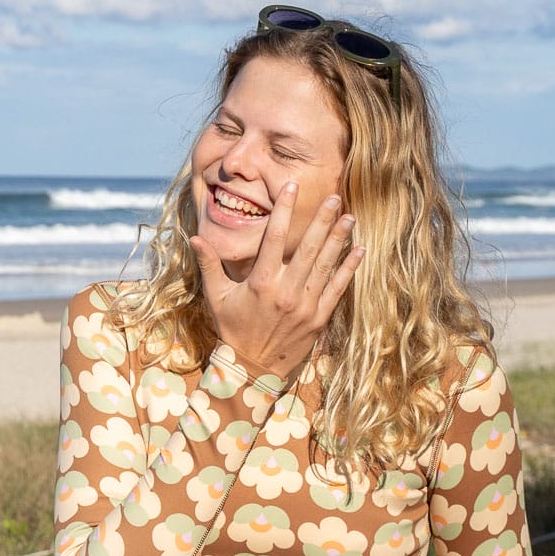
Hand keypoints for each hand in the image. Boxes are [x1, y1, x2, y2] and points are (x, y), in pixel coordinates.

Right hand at [190, 182, 361, 377]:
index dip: (284, 210)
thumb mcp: (216, 296)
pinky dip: (349, 269)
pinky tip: (359, 251)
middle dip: (322, 221)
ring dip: (339, 240)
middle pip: (307, 248)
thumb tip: (195, 237)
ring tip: (350, 217)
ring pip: (325, 266)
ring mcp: (305, 306)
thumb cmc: (232, 328)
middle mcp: (285, 291)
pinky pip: (337, 289)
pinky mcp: (318, 318)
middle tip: (335, 197)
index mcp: (261, 282)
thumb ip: (209, 264)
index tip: (292, 187)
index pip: (275, 237)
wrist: (252, 369)